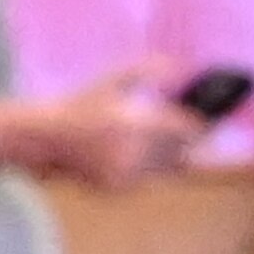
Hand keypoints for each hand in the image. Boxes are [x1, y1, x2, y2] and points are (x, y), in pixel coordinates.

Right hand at [0, 63, 199, 188]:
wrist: (45, 139)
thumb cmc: (79, 106)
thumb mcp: (109, 82)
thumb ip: (144, 70)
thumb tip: (177, 64)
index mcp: (133, 123)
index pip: (182, 129)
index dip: (199, 126)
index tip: (208, 122)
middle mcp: (134, 151)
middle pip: (181, 151)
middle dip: (188, 142)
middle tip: (197, 133)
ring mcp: (127, 173)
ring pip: (167, 168)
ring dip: (173, 156)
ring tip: (169, 142)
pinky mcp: (121, 188)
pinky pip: (148, 179)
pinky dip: (150, 169)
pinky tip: (141, 155)